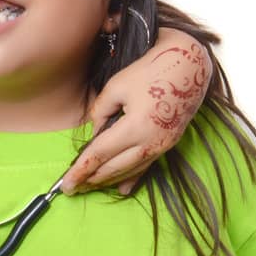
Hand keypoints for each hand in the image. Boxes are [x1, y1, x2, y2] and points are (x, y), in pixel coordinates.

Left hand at [62, 33, 211, 194]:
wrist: (190, 66)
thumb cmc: (150, 71)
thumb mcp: (116, 87)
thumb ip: (100, 113)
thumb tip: (94, 133)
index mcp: (135, 127)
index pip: (100, 154)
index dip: (81, 170)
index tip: (66, 185)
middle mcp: (151, 142)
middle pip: (114, 167)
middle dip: (92, 179)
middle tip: (73, 188)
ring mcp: (163, 145)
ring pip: (130, 170)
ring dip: (109, 180)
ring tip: (89, 186)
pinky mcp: (170, 143)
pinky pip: (148, 166)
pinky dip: (133, 178)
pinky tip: (122, 189)